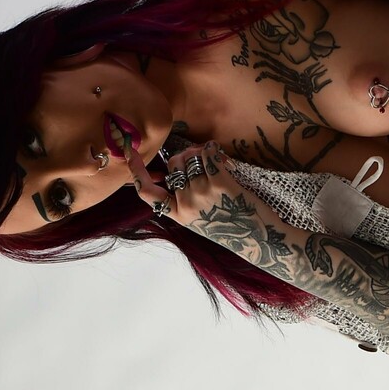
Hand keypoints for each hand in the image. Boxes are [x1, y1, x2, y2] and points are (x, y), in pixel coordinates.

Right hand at [124, 139, 243, 227]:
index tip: (130, 154)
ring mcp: (202, 194)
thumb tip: (170, 169)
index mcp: (177, 214)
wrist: (258, 239)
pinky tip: (220, 155)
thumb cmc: (230, 226)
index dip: (136, 171)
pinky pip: (208, 154)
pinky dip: (213, 150)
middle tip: (200, 161)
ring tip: (215, 162)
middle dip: (185, 157)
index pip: (147, 192)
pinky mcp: (221, 184)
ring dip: (202, 153)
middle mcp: (186, 204)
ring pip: (192, 157)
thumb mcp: (199, 218)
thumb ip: (183, 198)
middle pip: (174, 165)